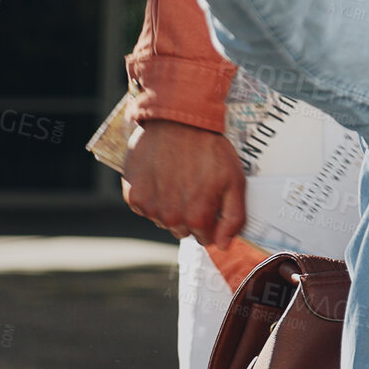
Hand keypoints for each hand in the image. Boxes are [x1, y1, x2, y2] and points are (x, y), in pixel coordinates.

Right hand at [121, 119, 246, 247]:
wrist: (177, 122)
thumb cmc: (210, 150)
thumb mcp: (235, 181)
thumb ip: (233, 218)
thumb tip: (224, 246)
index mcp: (196, 218)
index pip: (205, 238)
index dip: (211, 219)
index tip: (211, 199)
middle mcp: (169, 217)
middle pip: (183, 230)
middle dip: (191, 214)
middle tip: (195, 185)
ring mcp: (148, 207)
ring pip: (163, 219)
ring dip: (170, 205)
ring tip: (178, 177)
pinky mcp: (132, 195)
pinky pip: (145, 207)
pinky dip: (153, 196)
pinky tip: (161, 176)